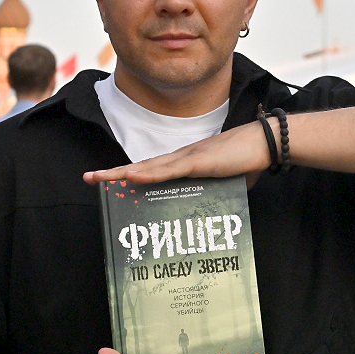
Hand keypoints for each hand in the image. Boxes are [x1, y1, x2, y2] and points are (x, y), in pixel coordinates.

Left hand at [83, 121, 269, 187]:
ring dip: (122, 173)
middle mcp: (180, 157)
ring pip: (147, 168)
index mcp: (186, 162)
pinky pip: (167, 171)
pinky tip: (130, 177)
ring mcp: (187, 158)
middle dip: (114, 173)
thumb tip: (218, 210)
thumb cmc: (248, 160)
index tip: (112, 181)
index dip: (131, 174)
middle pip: (141, 167)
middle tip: (89, 178)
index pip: (152, 170)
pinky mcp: (196, 162)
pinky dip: (147, 175)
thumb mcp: (228, 183)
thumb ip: (218, 193)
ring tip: (99, 178)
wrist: (265, 143)